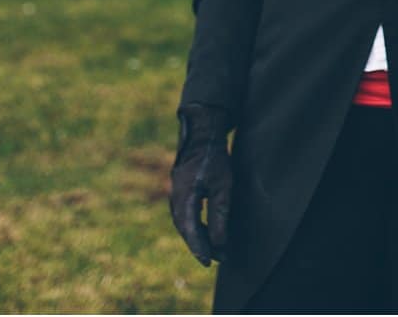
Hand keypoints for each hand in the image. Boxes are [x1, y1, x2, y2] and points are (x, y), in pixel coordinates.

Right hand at [169, 104, 232, 266]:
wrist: (201, 135)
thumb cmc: (214, 158)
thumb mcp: (223, 186)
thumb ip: (220, 214)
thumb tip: (220, 243)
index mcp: (185, 196)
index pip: (191, 229)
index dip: (200, 248)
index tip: (208, 262)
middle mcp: (175, 197)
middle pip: (185, 229)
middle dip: (200, 246)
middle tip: (215, 260)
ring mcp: (174, 194)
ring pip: (184, 224)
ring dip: (197, 237)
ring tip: (213, 251)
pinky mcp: (178, 192)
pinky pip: (184, 215)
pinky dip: (194, 227)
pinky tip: (206, 232)